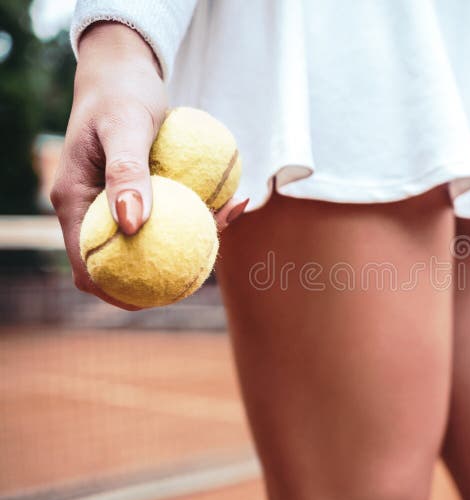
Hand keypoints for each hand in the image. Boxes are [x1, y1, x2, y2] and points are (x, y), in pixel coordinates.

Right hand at [50, 22, 244, 309]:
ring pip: (152, 240)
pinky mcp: (143, 194)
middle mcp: (93, 209)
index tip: (156, 297)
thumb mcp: (125, 127)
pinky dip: (198, 213)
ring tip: (229, 217)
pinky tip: (234, 200)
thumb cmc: (121, 93)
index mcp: (75, 202)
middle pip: (121, 261)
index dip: (115, 290)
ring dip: (190, 240)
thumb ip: (127, 172)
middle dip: (160, 273)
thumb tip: (132, 225)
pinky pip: (172, 214)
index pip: (86, 264)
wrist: (125, 71)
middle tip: (205, 268)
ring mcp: (118, 204)